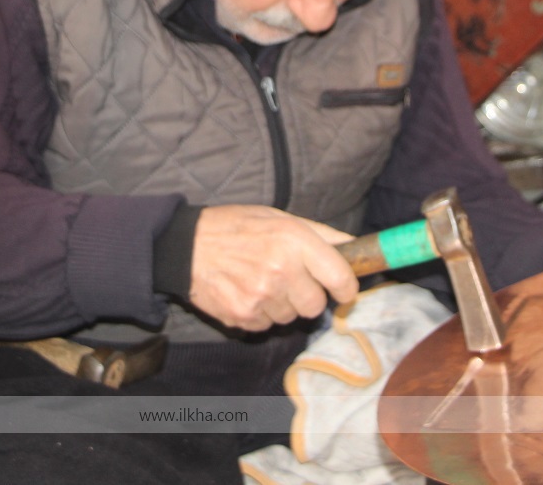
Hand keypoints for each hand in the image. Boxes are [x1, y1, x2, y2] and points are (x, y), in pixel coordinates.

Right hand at [188, 205, 358, 331]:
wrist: (186, 246)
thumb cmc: (236, 227)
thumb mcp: (281, 218)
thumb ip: (322, 234)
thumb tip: (356, 247)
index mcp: (294, 241)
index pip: (341, 278)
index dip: (347, 287)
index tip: (343, 288)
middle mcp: (280, 270)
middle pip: (316, 305)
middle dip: (309, 296)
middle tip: (291, 279)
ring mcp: (261, 297)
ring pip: (291, 317)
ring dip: (283, 304)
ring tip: (262, 281)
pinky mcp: (244, 316)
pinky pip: (268, 325)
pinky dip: (262, 313)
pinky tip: (247, 291)